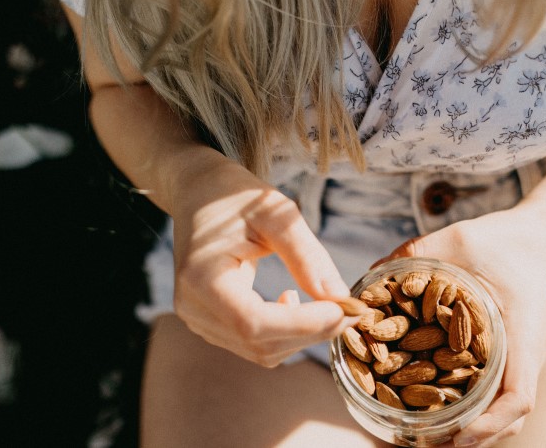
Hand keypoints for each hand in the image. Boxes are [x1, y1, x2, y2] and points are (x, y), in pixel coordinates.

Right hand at [168, 156, 354, 366]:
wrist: (199, 195)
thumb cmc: (235, 197)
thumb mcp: (276, 214)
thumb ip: (307, 256)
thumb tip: (340, 297)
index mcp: (202, 277)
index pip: (253, 322)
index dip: (303, 324)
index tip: (345, 309)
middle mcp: (194, 307)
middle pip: (260, 343)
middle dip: (312, 331)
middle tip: (352, 308)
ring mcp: (199, 320)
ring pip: (262, 351)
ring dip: (303, 335)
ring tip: (326, 302)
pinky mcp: (211, 325)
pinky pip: (255, 344)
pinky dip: (286, 333)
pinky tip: (292, 300)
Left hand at [378, 207, 545, 446]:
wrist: (538, 234)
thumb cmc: (504, 238)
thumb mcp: (457, 239)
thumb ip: (414, 256)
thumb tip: (368, 278)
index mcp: (522, 333)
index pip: (519, 395)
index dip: (489, 424)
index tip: (458, 437)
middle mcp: (526, 353)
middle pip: (512, 416)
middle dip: (475, 439)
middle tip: (429, 446)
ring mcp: (522, 357)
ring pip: (507, 411)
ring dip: (475, 430)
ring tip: (431, 439)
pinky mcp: (513, 353)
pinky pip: (500, 393)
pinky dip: (476, 410)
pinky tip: (440, 409)